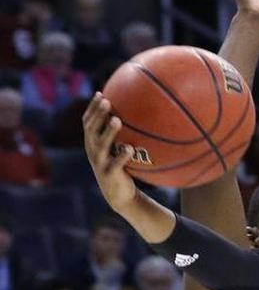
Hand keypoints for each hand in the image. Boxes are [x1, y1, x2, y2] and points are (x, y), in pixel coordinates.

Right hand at [82, 93, 138, 213]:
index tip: (100, 93)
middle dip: (97, 114)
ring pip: (101, 145)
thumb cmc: (121, 168)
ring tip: (117, 119)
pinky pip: (115, 164)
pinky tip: (130, 148)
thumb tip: (140, 115)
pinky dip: (122, 156)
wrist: (119, 195)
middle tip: (106, 101)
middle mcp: (93, 151)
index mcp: (93, 143)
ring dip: (108, 131)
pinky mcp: (109, 175)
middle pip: (91, 129)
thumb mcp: (118, 150)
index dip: (92, 108)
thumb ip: (124, 135)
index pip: (88, 122)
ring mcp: (100, 163)